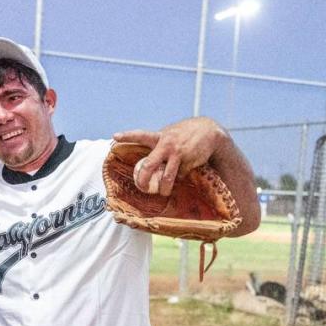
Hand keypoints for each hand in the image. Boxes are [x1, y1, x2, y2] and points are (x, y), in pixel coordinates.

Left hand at [113, 118, 229, 196]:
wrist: (210, 132)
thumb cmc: (185, 135)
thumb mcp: (170, 135)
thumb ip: (158, 145)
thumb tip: (147, 164)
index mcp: (159, 137)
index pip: (140, 135)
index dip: (127, 136)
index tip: (115, 137)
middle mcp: (166, 144)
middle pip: (149, 165)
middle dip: (143, 179)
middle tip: (142, 187)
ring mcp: (177, 153)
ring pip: (167, 177)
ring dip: (165, 188)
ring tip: (164, 192)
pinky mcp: (188, 161)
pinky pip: (180, 175)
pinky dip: (181, 176)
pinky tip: (185, 170)